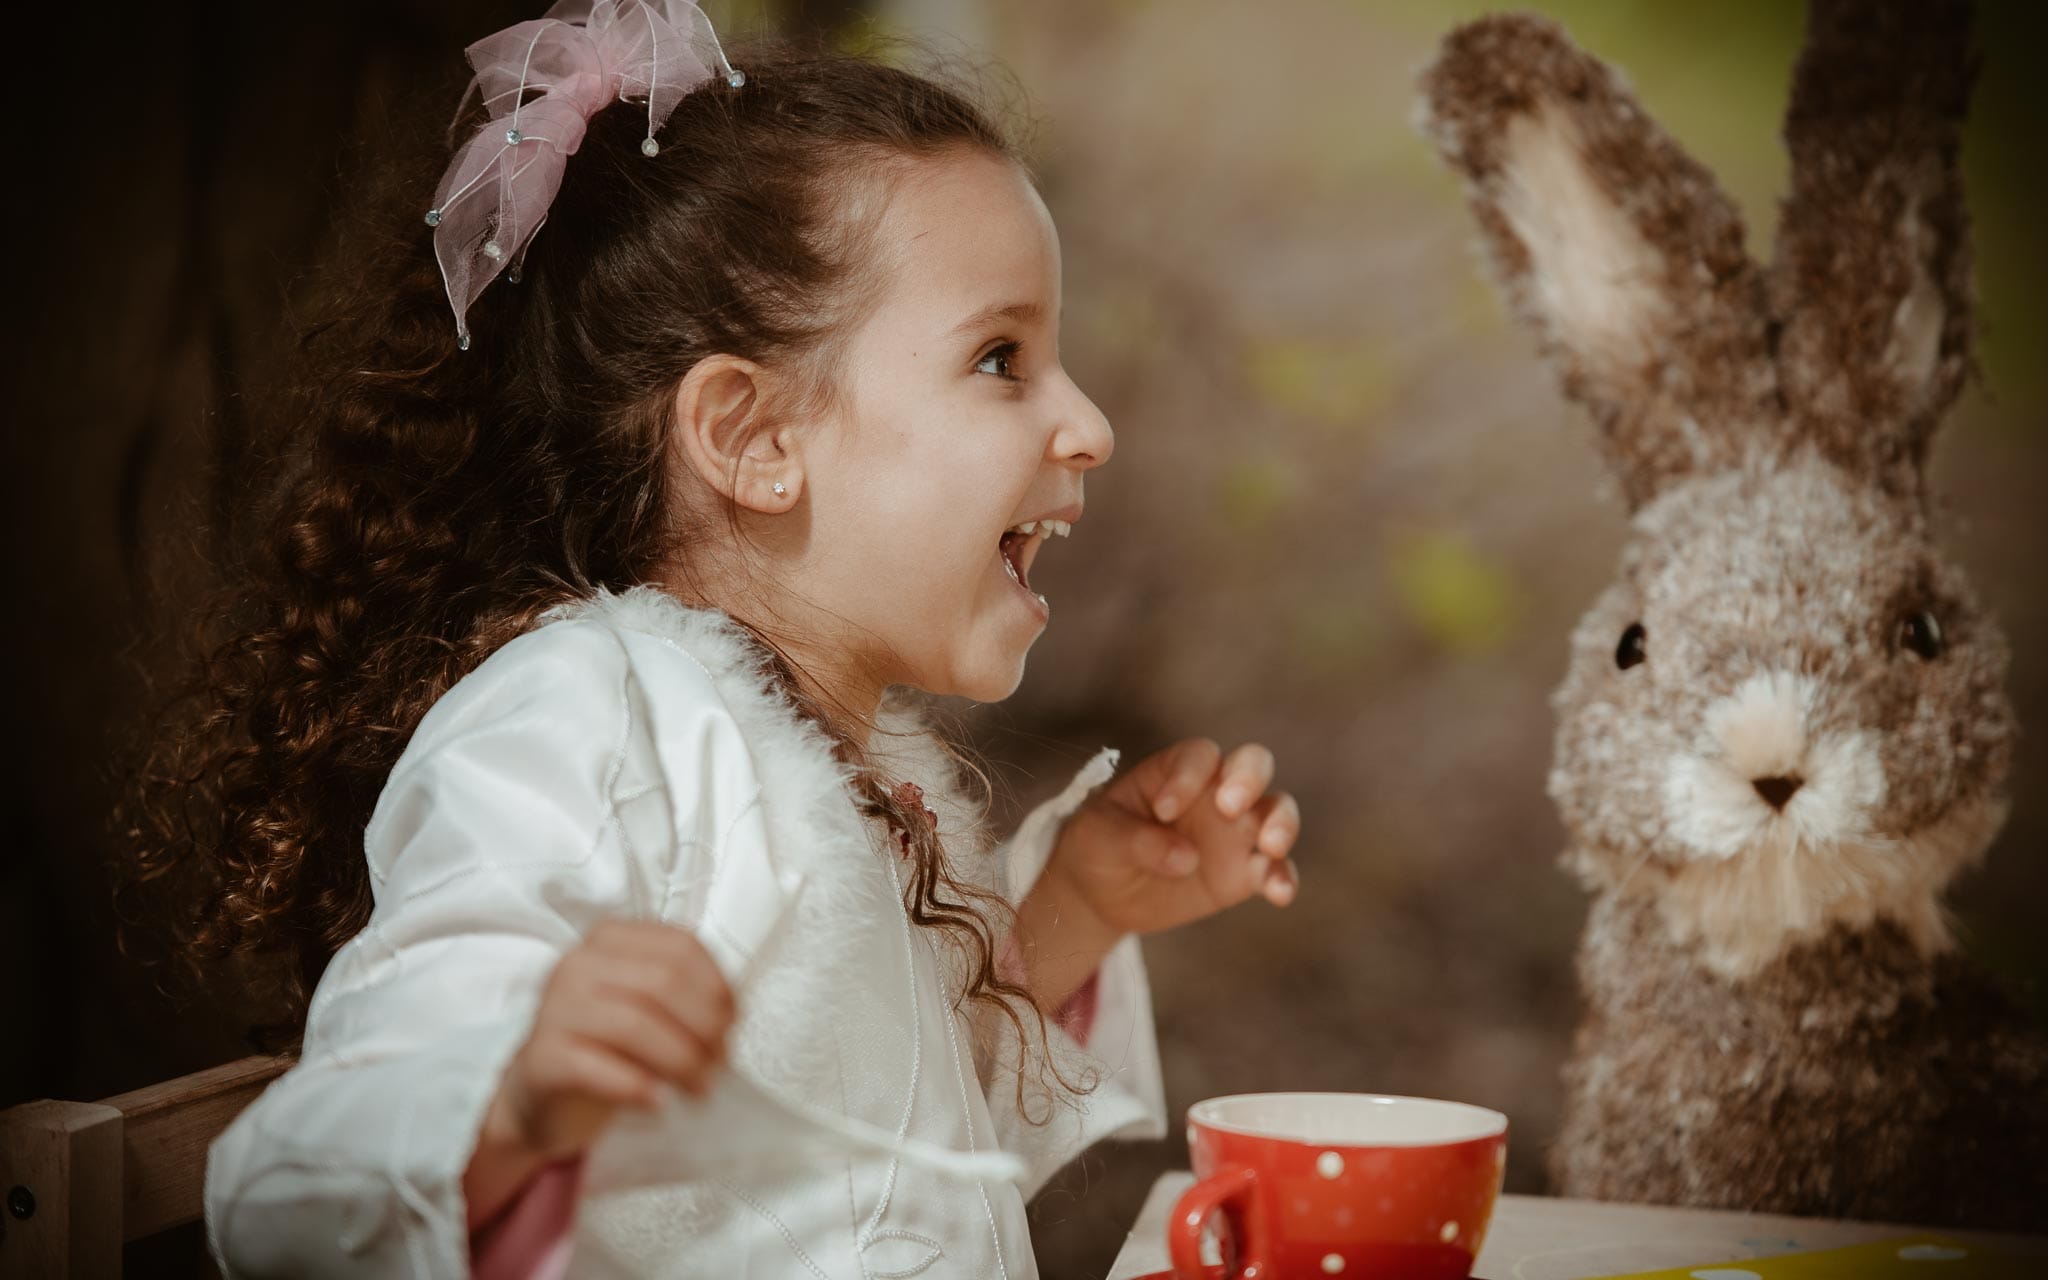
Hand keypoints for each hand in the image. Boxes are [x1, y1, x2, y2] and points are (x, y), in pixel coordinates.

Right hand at [463, 920, 733, 1224]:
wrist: (545, 1094)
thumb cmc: (609, 1045)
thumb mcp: (648, 1007)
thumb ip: (687, 995)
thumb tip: (730, 1016)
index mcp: (611, 939)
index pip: (680, 947)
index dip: (717, 987)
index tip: (732, 1025)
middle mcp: (578, 963)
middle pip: (662, 983)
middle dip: (704, 1026)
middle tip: (719, 1063)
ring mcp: (553, 1007)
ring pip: (633, 1024)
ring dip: (680, 1061)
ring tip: (700, 1088)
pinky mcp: (540, 1057)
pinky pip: (595, 1068)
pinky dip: (636, 1087)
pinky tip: (659, 1104)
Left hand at [1045, 739, 1300, 940]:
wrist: (1103, 894)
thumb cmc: (1099, 846)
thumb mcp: (1099, 837)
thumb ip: (1137, 840)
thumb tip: (1187, 858)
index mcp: (1176, 771)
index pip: (1198, 756)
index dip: (1188, 777)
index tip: (1163, 810)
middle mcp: (1214, 792)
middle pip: (1254, 763)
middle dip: (1249, 777)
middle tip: (1228, 807)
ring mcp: (1235, 832)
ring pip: (1277, 810)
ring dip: (1282, 824)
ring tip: (1270, 847)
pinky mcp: (1245, 873)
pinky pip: (1277, 870)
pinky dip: (1284, 878)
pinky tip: (1279, 894)